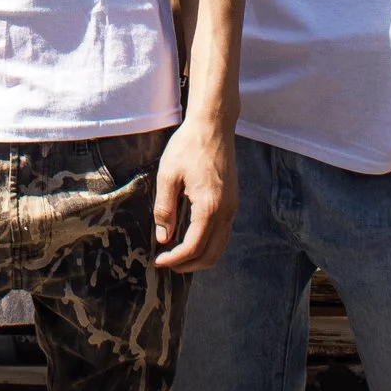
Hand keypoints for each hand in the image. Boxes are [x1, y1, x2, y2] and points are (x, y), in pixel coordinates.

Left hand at [153, 119, 233, 270]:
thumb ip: (165, 209)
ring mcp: (233, 207)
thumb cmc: (188, 146)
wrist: (213, 126)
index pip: (194, 247)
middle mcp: (226, 212)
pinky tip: (190, 239)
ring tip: (177, 256)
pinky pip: (223, 234)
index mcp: (209, 207)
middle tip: (167, 263)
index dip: (175, 259)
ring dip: (200, 257)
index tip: (158, 261)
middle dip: (189, 265)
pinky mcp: (233, 202)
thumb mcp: (168, 175)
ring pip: (220, 247)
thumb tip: (164, 237)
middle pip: (212, 255)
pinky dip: (208, 245)